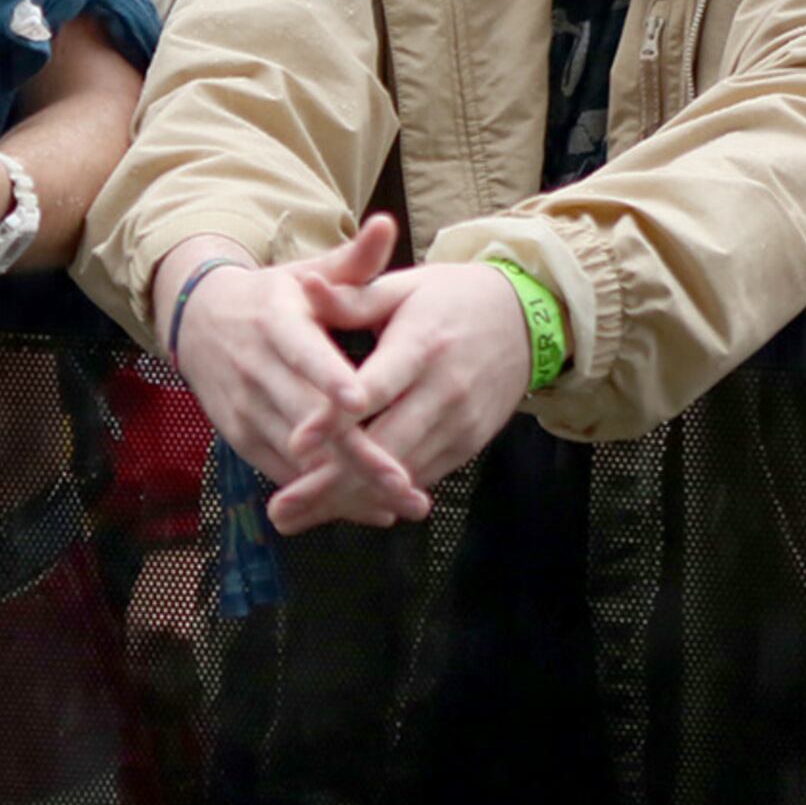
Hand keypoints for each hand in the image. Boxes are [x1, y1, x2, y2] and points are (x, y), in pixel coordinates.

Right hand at [162, 221, 428, 509]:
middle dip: (358, 456)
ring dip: (347, 486)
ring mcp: (244, 407)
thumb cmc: (274, 298)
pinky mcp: (240, 436)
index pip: (303, 354)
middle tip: (406, 485)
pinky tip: (369, 507)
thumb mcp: (307, 273)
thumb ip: (353, 260)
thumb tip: (386, 223)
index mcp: (275, 322)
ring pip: (297, 456)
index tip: (360, 401)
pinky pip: (284, 473)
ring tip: (401, 503)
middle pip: (308, 421)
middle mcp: (255, 368)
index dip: (328, 379)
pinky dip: (324, 493)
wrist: (199, 321)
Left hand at [267, 263, 535, 534]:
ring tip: (294, 518)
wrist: (525, 319)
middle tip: (280, 509)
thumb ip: (352, 298)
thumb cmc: (450, 297)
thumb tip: (305, 286)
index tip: (297, 443)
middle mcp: (444, 390)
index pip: (376, 388)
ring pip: (400, 474)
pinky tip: (336, 510)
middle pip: (385, 447)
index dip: (337, 418)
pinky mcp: (467, 445)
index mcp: (422, 345)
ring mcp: (459, 423)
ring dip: (347, 501)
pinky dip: (378, 498)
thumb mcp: (403, 287)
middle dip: (332, 482)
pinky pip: (418, 477)